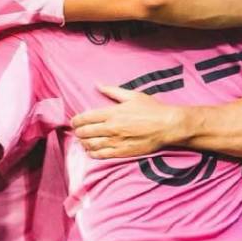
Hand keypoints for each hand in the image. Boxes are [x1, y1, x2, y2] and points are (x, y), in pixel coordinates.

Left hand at [71, 86, 185, 158]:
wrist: (167, 125)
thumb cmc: (151, 109)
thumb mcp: (132, 95)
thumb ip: (112, 91)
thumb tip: (98, 84)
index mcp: (112, 112)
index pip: (86, 118)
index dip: (76, 121)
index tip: (74, 122)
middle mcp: (111, 128)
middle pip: (86, 132)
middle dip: (78, 132)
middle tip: (77, 132)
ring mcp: (116, 141)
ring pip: (91, 145)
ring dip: (84, 143)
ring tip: (82, 141)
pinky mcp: (123, 152)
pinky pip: (102, 155)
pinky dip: (93, 154)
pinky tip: (91, 152)